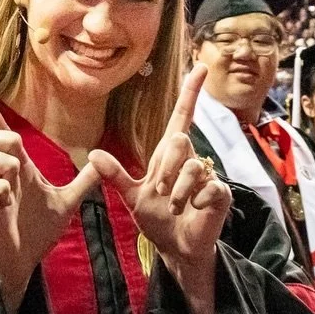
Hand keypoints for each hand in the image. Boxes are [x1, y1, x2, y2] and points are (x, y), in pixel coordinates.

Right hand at [0, 81, 99, 313]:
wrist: (26, 260)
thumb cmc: (38, 230)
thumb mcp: (67, 202)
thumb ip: (83, 182)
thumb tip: (104, 164)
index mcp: (19, 167)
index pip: (0, 129)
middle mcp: (1, 173)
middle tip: (15, 154)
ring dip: (1, 161)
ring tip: (14, 181)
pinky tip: (7, 200)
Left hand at [88, 64, 229, 282]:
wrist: (175, 248)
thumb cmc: (157, 220)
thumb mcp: (132, 197)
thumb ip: (115, 175)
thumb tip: (94, 154)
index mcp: (170, 156)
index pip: (182, 116)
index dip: (190, 92)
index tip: (199, 65)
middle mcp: (191, 160)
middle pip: (180, 140)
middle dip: (167, 168)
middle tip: (162, 190)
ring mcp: (208, 176)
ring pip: (193, 167)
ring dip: (178, 191)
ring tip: (175, 207)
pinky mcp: (220, 193)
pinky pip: (208, 187)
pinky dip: (195, 201)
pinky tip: (194, 210)